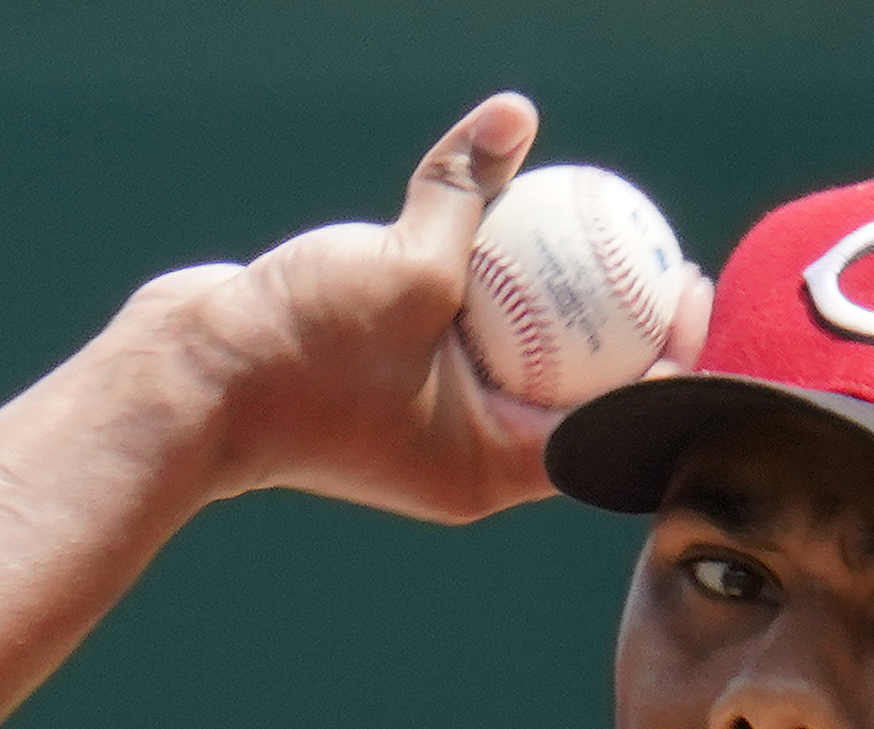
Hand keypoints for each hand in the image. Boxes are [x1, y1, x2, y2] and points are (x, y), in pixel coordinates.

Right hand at [117, 93, 712, 524]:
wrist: (186, 382)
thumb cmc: (300, 352)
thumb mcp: (407, 269)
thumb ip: (468, 197)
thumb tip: (515, 116)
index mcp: (492, 467)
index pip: (606, 417)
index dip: (661, 360)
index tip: (687, 293)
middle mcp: (467, 451)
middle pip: (571, 390)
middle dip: (623, 329)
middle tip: (662, 258)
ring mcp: (426, 418)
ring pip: (511, 351)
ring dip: (551, 296)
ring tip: (601, 229)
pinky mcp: (388, 375)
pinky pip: (456, 320)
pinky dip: (480, 273)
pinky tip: (507, 205)